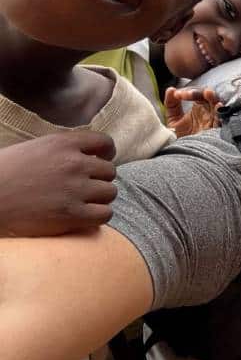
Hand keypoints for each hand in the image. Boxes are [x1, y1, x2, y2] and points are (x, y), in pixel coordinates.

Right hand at [0, 132, 116, 236]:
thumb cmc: (4, 173)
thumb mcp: (34, 149)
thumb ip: (62, 150)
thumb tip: (86, 155)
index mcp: (63, 143)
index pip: (105, 142)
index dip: (106, 153)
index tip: (101, 160)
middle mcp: (74, 164)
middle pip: (109, 171)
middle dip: (99, 179)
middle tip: (85, 187)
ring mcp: (74, 189)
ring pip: (110, 192)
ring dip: (100, 198)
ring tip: (85, 202)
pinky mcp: (71, 215)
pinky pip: (104, 214)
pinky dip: (99, 216)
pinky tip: (86, 216)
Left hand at [165, 87, 221, 137]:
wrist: (184, 155)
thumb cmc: (181, 138)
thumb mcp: (173, 119)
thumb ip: (171, 104)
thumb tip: (171, 89)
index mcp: (199, 108)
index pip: (197, 94)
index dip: (189, 91)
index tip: (177, 95)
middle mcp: (208, 112)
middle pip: (209, 96)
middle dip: (199, 92)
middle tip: (186, 95)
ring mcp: (213, 121)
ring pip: (217, 105)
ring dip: (213, 98)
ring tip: (207, 93)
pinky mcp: (216, 131)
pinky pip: (221, 119)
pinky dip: (221, 112)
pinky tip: (218, 106)